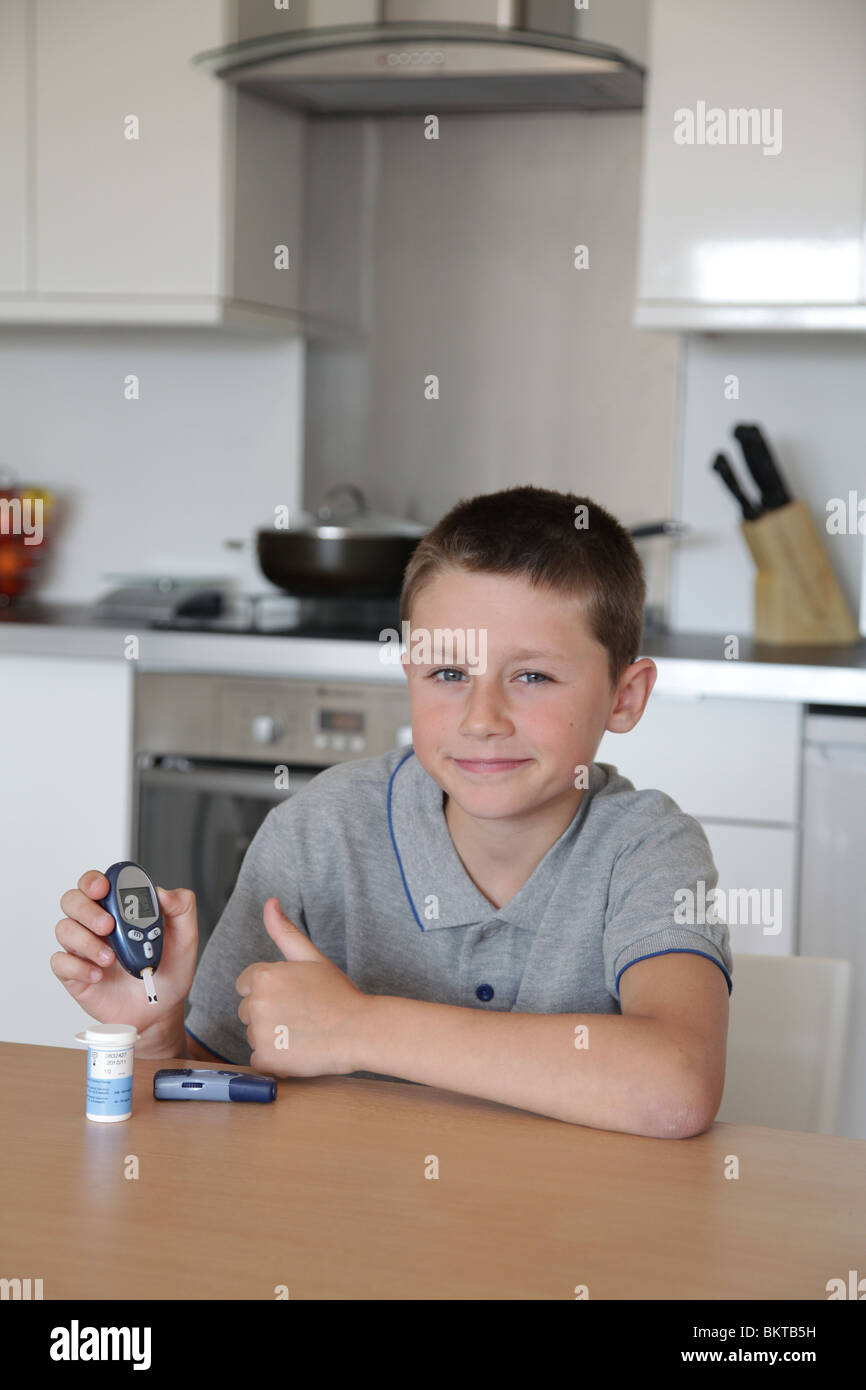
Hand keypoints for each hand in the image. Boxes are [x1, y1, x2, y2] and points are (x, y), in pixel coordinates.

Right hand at [51, 871, 197, 1036]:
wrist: (161, 1011)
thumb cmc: (169, 971)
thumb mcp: (186, 938)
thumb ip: (182, 908)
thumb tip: (163, 892)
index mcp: (120, 909)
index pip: (97, 883)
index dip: (94, 880)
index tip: (104, 888)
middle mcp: (97, 924)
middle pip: (72, 900)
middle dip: (86, 909)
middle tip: (108, 926)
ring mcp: (84, 948)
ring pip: (64, 929)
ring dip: (85, 941)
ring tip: (111, 959)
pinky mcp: (74, 973)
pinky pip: (60, 962)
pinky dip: (77, 967)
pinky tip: (98, 975)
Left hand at [236, 899, 371, 1077]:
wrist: (361, 1030)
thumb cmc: (338, 994)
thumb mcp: (312, 957)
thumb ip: (285, 931)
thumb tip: (270, 902)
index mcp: (263, 975)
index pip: (246, 985)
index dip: (270, 991)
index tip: (293, 997)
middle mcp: (256, 1003)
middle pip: (247, 1011)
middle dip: (268, 1014)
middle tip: (301, 1015)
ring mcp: (260, 1033)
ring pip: (254, 1036)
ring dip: (272, 1038)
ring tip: (302, 1033)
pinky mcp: (267, 1060)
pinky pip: (260, 1061)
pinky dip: (275, 1060)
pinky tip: (298, 1051)